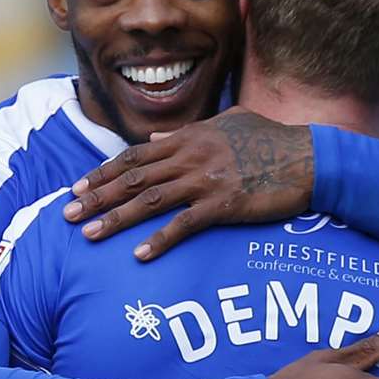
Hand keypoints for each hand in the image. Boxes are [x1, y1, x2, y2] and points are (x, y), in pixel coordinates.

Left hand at [62, 107, 313, 259]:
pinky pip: (184, 225)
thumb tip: (154, 139)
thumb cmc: (274, 140)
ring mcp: (206, 180)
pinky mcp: (224, 205)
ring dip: (116, 219)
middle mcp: (191, 157)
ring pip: (150, 201)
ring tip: (89, 235)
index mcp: (190, 137)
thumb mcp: (228, 122)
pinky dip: (160, 240)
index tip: (78, 187)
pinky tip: (140, 255)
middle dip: (96, 196)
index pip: (135, 156)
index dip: (103, 172)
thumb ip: (189, 131)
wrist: (310, 158)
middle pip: (133, 178)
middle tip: (68, 215)